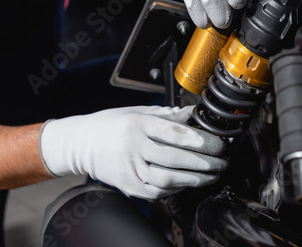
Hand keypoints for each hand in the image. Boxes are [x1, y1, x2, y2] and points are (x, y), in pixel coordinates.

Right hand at [39, 106, 226, 200]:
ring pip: (168, 179)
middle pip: (175, 159)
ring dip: (195, 179)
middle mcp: (133, 147)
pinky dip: (177, 188)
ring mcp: (129, 169)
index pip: (174, 133)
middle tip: (221, 162)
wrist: (80, 143)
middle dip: (204, 163)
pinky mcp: (128, 186)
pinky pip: (157, 191)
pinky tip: (190, 182)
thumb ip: (166, 115)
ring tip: (212, 175)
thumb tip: (193, 114)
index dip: (200, 141)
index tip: (218, 144)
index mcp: (137, 124)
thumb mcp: (137, 111)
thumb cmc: (110, 124)